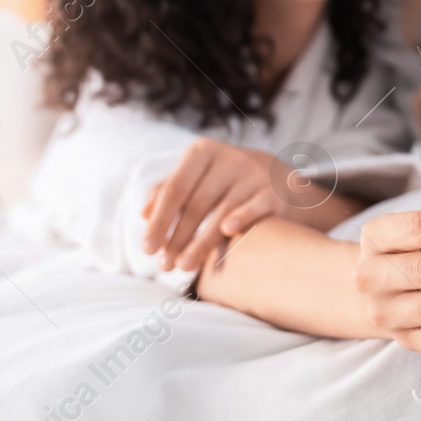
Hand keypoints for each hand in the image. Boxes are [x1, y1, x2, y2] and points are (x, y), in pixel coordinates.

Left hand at [142, 138, 301, 272]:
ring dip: (201, 243)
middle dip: (177, 238)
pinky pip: (255, 207)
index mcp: (202, 152)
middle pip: (196, 204)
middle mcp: (228, 159)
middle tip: (164, 266)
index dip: (159, 221)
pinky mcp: (273, 192)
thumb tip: (144, 214)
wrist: (276, 177)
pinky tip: (226, 233)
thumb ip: (168, 191)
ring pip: (222, 212)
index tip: (147, 249)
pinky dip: (241, 217)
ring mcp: (253, 174)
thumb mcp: (195, 177)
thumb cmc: (223, 181)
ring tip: (184, 267)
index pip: (175, 189)